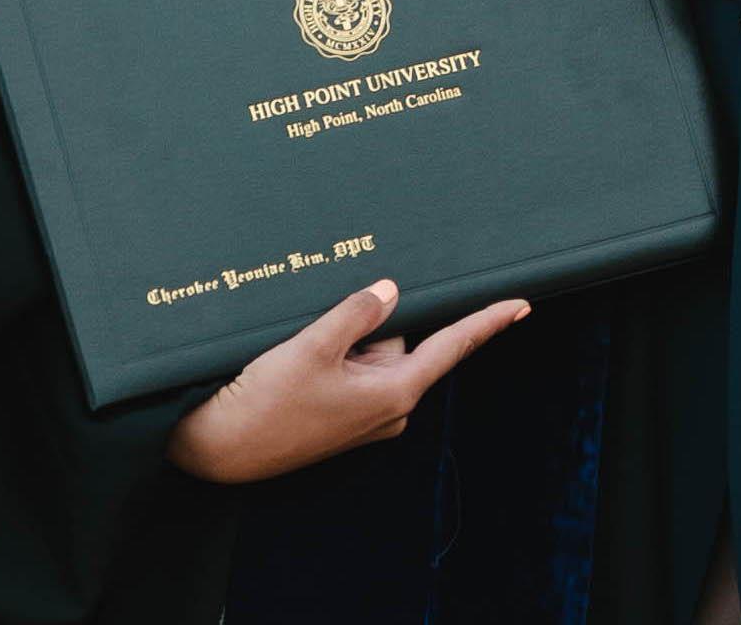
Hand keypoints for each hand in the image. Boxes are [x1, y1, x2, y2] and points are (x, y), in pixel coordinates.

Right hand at [165, 279, 528, 484]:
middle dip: (373, 323)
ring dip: (347, 339)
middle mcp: (389, 407)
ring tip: (305, 352)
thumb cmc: (265, 403)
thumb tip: (391, 291)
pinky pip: (355, 366)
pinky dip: (336, 354)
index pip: (452, 346)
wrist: (218, 449)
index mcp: (394, 393)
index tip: (521, 305)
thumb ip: (358, 312)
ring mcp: (367, 415)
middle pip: (401, 339)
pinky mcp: (344, 416)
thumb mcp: (314, 345)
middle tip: (329, 331)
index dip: (486, 322)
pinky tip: (303, 361)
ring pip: (374, 350)